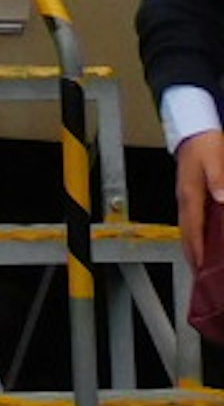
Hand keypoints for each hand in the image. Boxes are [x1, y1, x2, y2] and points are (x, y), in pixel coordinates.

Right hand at [182, 129, 223, 271]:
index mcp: (190, 194)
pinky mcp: (190, 195)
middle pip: (186, 234)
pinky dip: (194, 236)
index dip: (197, 249)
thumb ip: (218, 180)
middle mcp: (185, 199)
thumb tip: (222, 198)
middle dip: (192, 256)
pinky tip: (202, 241)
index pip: (193, 228)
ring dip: (191, 248)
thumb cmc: (205, 144)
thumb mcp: (215, 159)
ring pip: (186, 229)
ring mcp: (185, 198)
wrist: (194, 129)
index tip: (202, 267)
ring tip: (199, 265)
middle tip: (199, 276)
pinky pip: (191, 222)